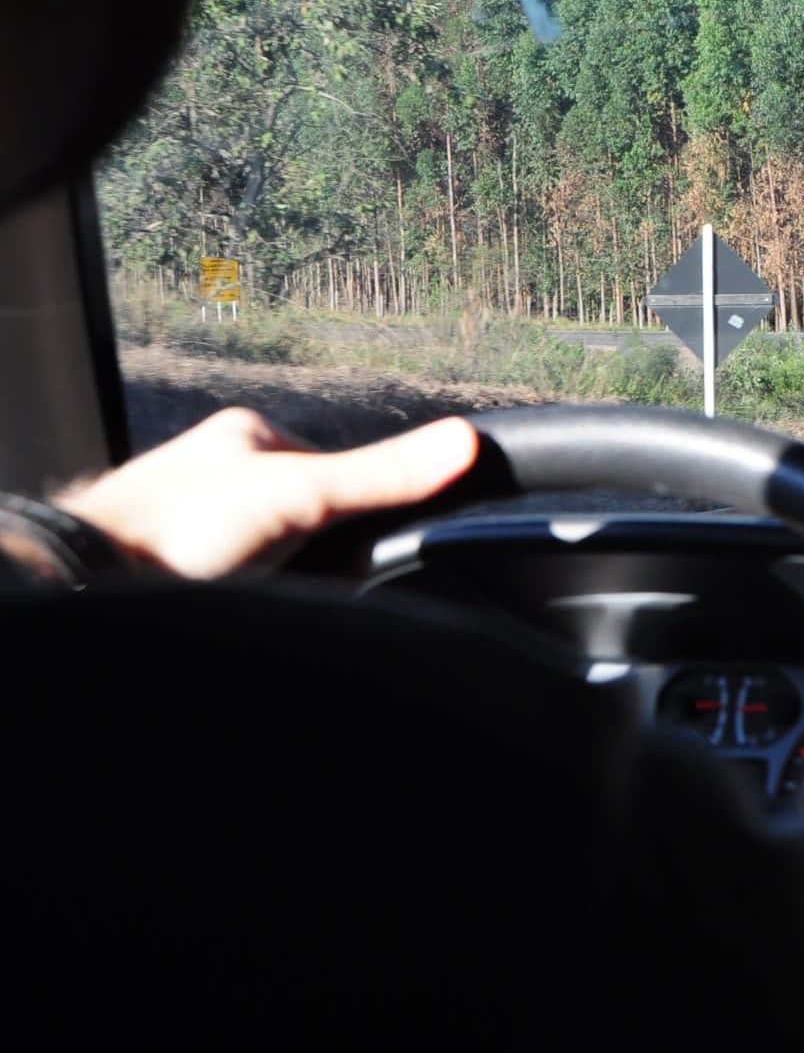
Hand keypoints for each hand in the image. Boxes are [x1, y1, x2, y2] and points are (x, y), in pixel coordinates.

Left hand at [55, 408, 478, 578]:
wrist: (88, 588)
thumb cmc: (177, 527)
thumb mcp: (301, 495)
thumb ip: (381, 476)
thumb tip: (466, 441)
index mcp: (247, 438)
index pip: (337, 468)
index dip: (361, 511)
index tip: (366, 547)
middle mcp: (219, 475)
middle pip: (310, 516)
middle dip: (323, 551)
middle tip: (319, 581)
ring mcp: (199, 527)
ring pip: (279, 556)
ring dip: (291, 582)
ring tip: (284, 602)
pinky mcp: (184, 573)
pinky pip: (247, 588)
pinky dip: (260, 603)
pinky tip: (257, 614)